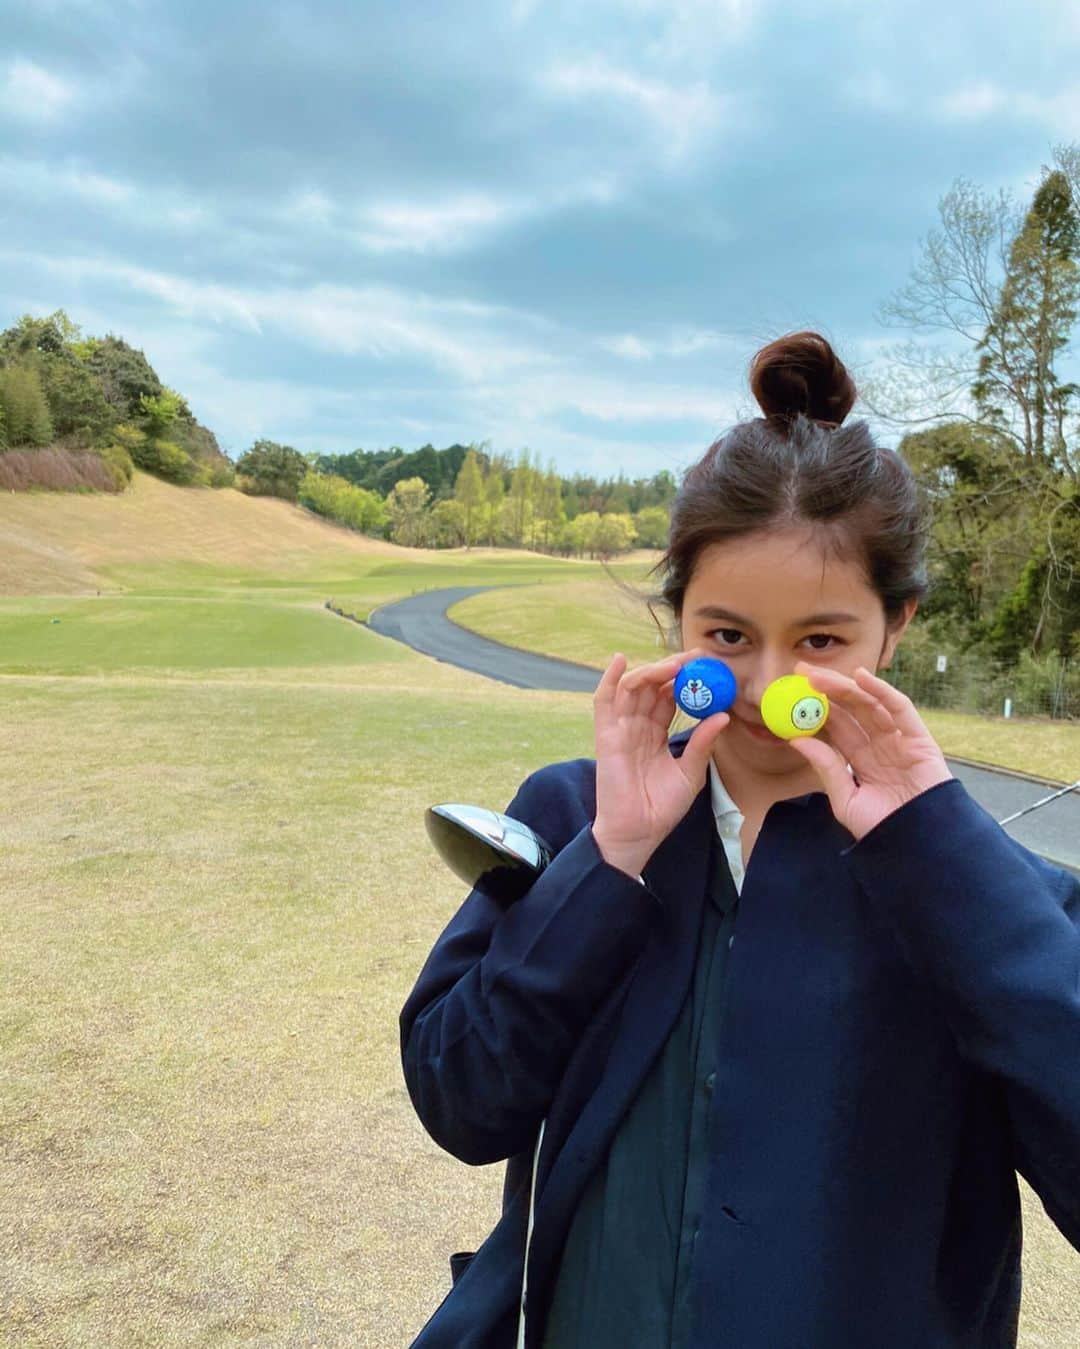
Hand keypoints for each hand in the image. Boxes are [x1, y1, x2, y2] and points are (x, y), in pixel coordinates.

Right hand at [592, 648, 729, 874]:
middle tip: (696, 657)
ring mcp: (621, 729)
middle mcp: (637, 726)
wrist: (639, 832)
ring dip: (652, 671)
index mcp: (656, 734)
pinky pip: (604, 702)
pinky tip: (620, 660)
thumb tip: (723, 715)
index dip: (685, 679)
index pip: (669, 697)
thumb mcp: (691, 772)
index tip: (708, 666)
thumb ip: (703, 743)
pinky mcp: (607, 735)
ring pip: (633, 688)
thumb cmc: (662, 807)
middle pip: (652, 687)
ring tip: (675, 664)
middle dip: (672, 668)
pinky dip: (609, 679)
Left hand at [784, 661, 953, 841]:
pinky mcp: (919, 739)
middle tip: (801, 671)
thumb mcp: (845, 800)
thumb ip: (826, 769)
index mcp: (861, 758)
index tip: (792, 690)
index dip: (816, 706)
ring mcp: (900, 740)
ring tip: (819, 675)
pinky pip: (900, 710)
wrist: (919, 845)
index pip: (837, 725)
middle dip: (826, 688)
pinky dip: (882, 691)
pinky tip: (861, 677)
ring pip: (870, 705)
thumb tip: (797, 740)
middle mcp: (880, 745)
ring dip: (845, 687)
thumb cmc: (883, 829)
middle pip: (850, 709)